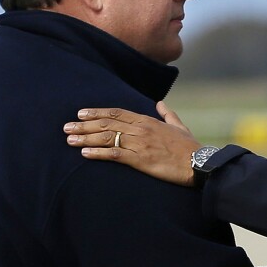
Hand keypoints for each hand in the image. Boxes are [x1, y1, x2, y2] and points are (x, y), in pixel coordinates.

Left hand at [63, 102, 200, 185]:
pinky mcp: (140, 160)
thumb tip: (160, 103)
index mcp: (148, 120)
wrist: (199, 163)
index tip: (81, 113)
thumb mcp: (179, 126)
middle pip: (107, 124)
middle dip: (85, 125)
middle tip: (67, 127)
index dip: (97, 113)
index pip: (117, 113)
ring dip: (86, 138)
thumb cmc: (190, 147)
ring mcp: (139, 144)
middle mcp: (141, 129)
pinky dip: (98, 154)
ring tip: (70, 139)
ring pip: (107, 138)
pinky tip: (85, 154)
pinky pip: (115, 155)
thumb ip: (168, 113)